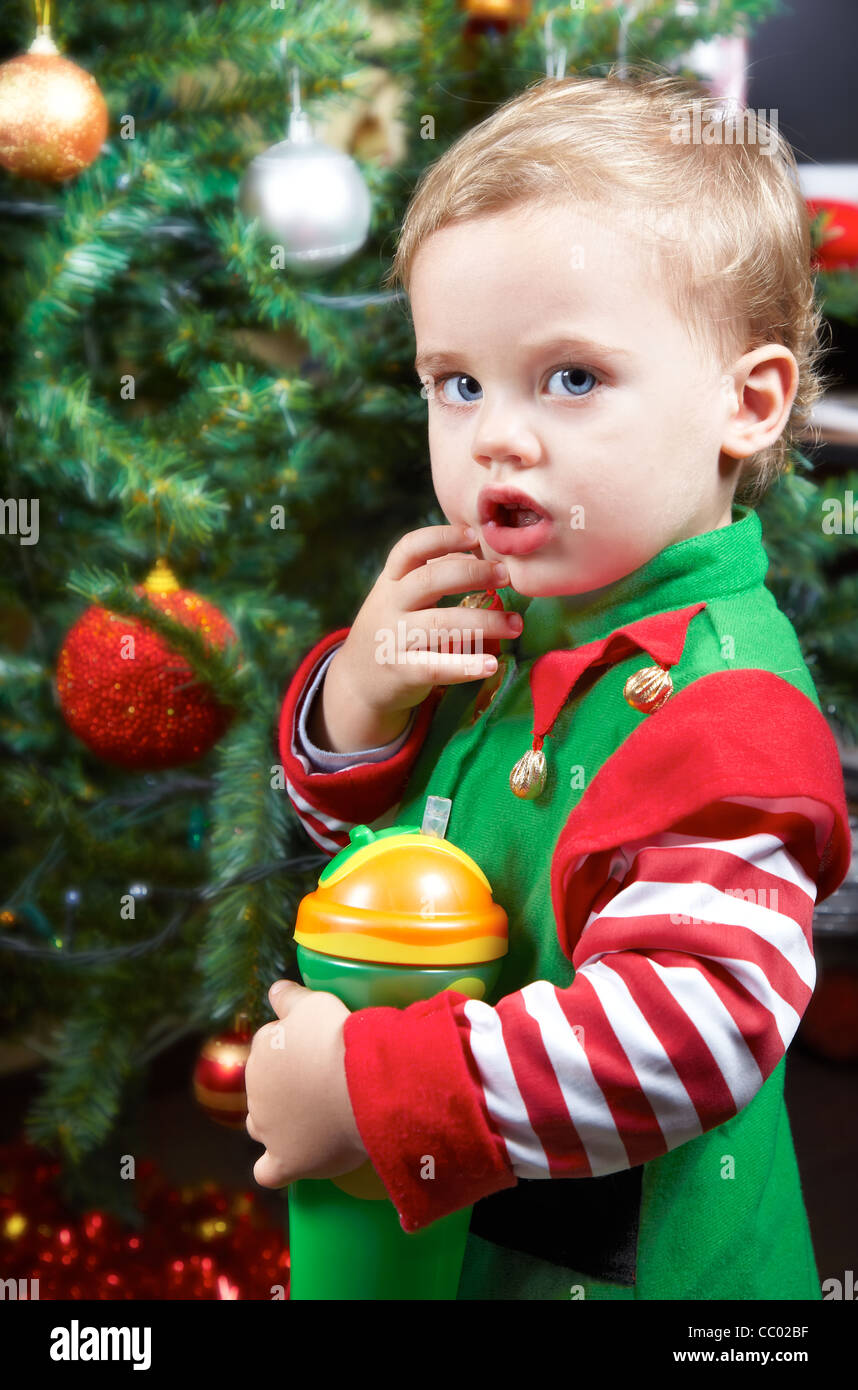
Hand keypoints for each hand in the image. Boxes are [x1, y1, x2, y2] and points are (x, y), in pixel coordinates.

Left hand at [245, 980, 367, 1187]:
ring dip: (277, 1124)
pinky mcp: (285, 1160)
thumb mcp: (313, 1004)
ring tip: (311, 1121)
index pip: (269, 1049)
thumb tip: (274, 989)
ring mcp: (268, 1127)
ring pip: (261, 1126)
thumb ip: (289, 998)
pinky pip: (268, 1172)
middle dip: (285, 1088)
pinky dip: (276, 1168)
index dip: (292, 1053)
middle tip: (322, 1086)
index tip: (317, 1054)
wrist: (359, 1083)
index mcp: (262, 1050)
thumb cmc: (339, 1039)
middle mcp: (256, 1089)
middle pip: (264, 1089)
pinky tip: (288, 1164)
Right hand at [330, 522, 522, 719]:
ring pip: (439, 624)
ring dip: (483, 622)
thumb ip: (433, 573)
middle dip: (471, 574)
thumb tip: (479, 552)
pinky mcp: (401, 671)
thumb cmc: (393, 628)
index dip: (442, 537)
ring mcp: (394, 638)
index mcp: (392, 580)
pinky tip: (491, 664)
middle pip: (429, 580)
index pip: (410, 548)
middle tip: (505, 576)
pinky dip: (465, 665)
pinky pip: (435, 667)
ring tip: (515, 625)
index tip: (474, 536)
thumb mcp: (401, 596)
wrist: (357, 681)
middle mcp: (390, 605)